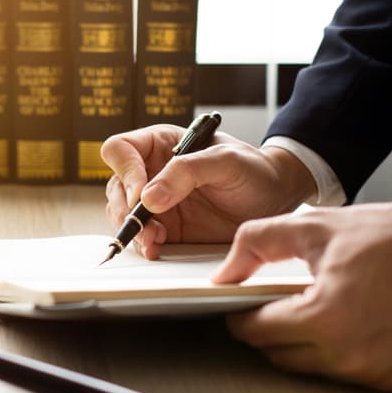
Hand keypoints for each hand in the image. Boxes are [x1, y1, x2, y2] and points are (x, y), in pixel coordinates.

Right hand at [101, 125, 315, 258]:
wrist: (275, 198)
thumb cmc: (253, 169)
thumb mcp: (225, 161)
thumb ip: (187, 172)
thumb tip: (148, 197)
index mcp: (160, 144)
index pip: (120, 150)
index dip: (125, 171)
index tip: (140, 194)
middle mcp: (152, 172)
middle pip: (116, 187)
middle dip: (125, 209)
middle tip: (148, 226)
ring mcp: (157, 203)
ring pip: (122, 215)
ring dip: (134, 230)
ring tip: (156, 240)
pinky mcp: (166, 228)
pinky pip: (142, 237)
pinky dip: (144, 245)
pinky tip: (158, 248)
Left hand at [215, 187, 391, 391]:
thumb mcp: (314, 226)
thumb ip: (257, 244)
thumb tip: (225, 271)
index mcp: (323, 320)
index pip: (257, 333)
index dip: (242, 316)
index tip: (242, 308)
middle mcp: (350, 357)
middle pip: (282, 356)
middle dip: (274, 331)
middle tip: (281, 304)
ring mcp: (378, 374)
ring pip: (316, 369)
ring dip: (310, 344)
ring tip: (325, 307)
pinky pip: (354, 376)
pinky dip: (346, 354)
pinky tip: (357, 322)